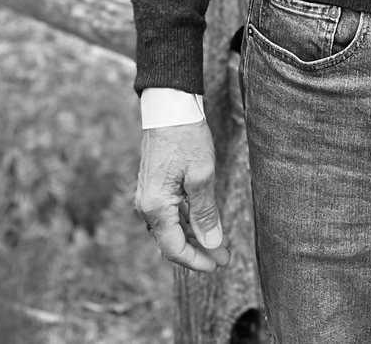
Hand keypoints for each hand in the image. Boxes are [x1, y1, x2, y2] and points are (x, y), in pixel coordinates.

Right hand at [134, 122, 229, 272]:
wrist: (168, 107)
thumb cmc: (185, 137)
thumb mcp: (202, 175)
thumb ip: (205, 213)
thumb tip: (212, 244)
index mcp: (155, 207)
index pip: (175, 248)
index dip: (197, 261)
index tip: (219, 264)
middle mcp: (146, 206)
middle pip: (171, 241)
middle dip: (198, 251)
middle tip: (224, 256)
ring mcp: (148, 196)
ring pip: (171, 228)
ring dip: (194, 237)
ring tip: (219, 242)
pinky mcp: (154, 187)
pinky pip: (169, 214)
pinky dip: (186, 222)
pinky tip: (204, 222)